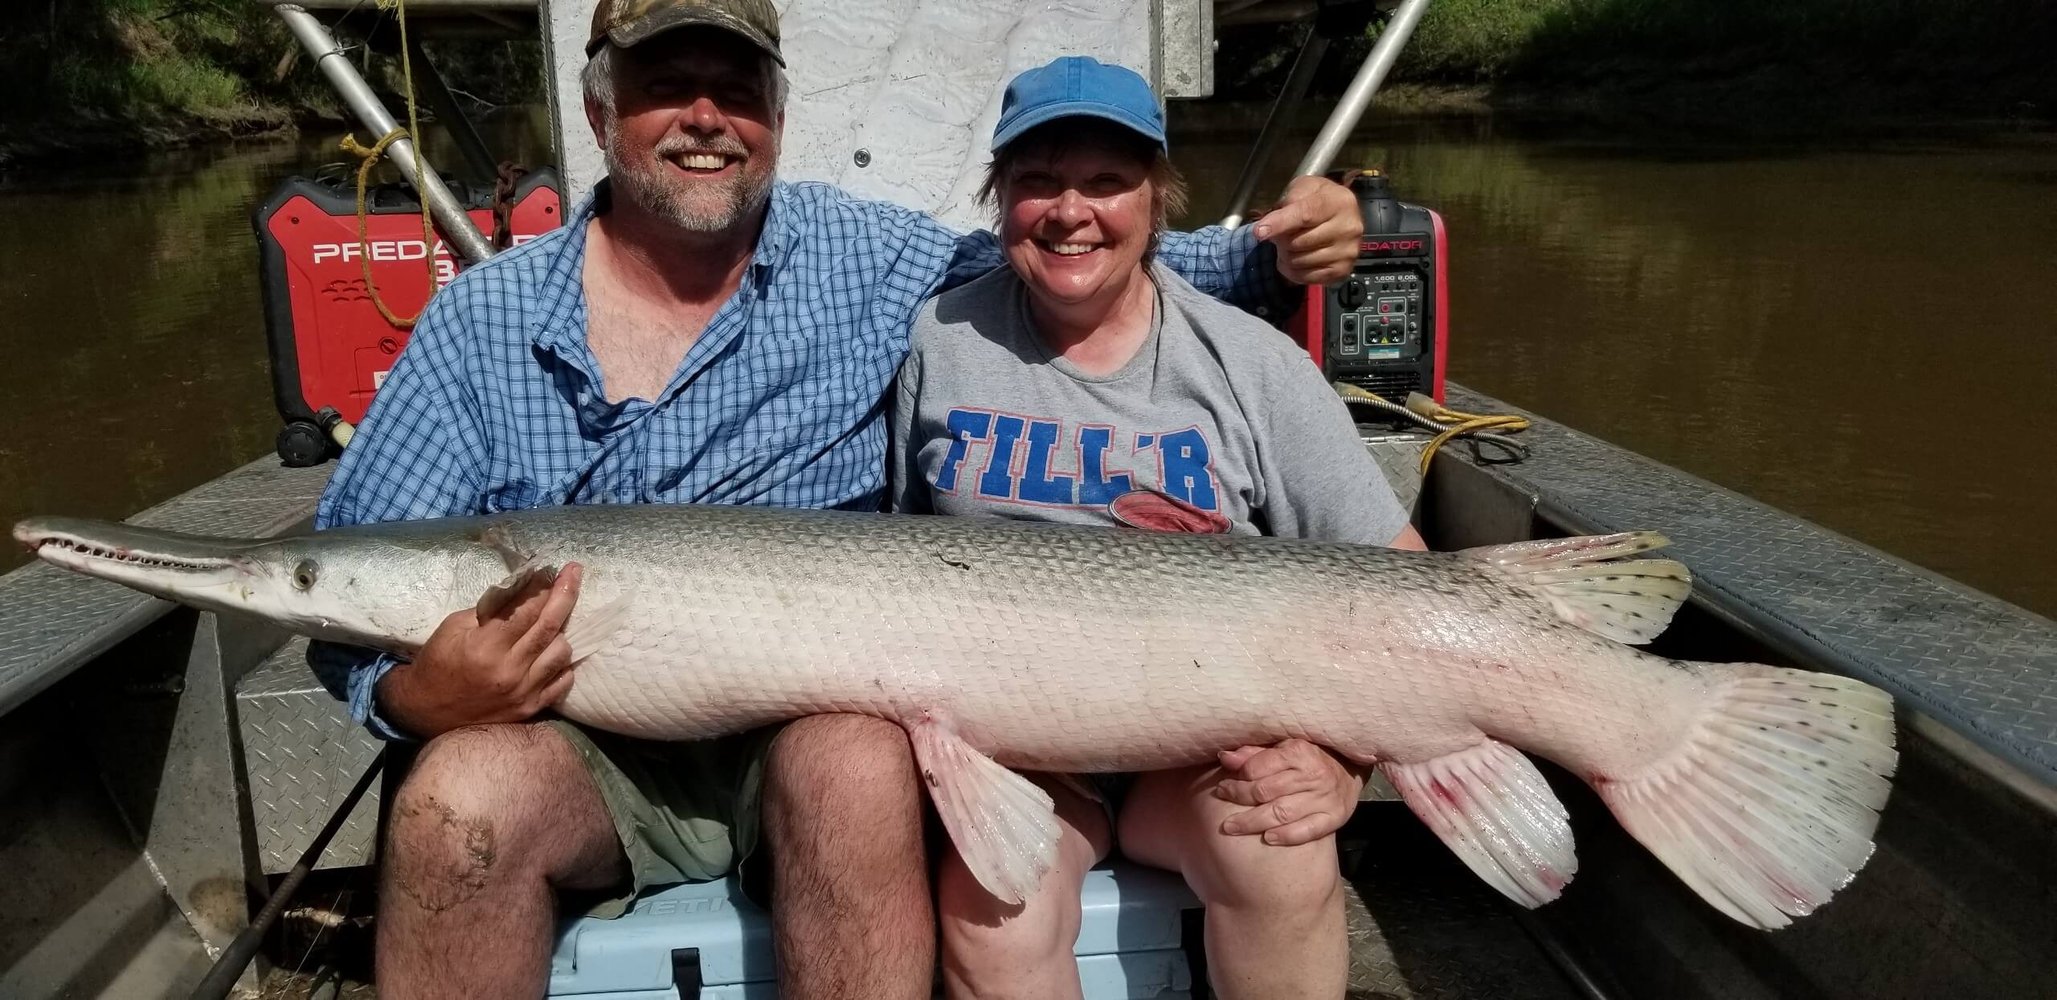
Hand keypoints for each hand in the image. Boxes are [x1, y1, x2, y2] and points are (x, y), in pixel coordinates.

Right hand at [377, 563, 584, 738]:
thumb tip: (522, 588)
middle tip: (575, 573)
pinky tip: (554, 651)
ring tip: (553, 621)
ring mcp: (523, 692)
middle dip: (566, 594)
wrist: (426, 710)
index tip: (553, 569)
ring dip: (562, 631)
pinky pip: (563, 681)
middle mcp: (509, 670)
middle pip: (550, 626)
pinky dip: (563, 664)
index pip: (526, 609)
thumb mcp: (454, 626)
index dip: (543, 586)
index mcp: (486, 646)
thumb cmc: (438, 662)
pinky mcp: (530, 709)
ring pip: (562, 653)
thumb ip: (491, 610)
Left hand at [1213, 738, 1366, 845]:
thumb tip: (1225, 757)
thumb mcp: (1284, 748)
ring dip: (1253, 822)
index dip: (1238, 777)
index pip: (1259, 767)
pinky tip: (1268, 839)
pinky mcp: (1334, 817)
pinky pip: (1308, 830)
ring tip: (1231, 827)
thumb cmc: (1308, 758)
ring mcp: (1324, 798)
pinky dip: (1287, 836)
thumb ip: (1255, 754)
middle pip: (1266, 791)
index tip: (1224, 784)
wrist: (1349, 769)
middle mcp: (1312, 775)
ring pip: (1282, 813)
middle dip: (1239, 798)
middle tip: (1222, 802)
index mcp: (1298, 752)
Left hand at [1251, 175, 1362, 285]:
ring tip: (1290, 245)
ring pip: (1299, 262)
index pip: (1305, 215)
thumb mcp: (1303, 188)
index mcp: (1339, 202)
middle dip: (1281, 240)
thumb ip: (1288, 201)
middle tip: (1281, 234)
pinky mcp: (1342, 270)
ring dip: (1286, 256)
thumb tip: (1268, 225)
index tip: (1259, 232)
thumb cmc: (1317, 199)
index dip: (1279, 224)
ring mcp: (1348, 251)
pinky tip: (1296, 259)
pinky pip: (1305, 277)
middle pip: (1298, 242)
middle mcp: (1349, 227)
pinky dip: (1293, 271)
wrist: (1340, 214)